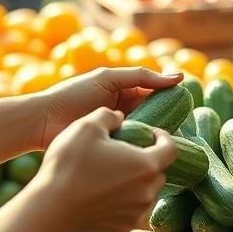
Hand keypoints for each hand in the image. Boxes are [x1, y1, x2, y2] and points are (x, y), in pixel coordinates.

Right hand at [34, 106, 176, 231]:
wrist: (49, 209)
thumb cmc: (70, 164)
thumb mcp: (88, 125)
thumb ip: (109, 115)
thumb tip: (119, 117)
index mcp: (147, 165)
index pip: (171, 149)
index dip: (163, 137)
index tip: (150, 132)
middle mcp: (147, 192)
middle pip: (158, 171)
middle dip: (147, 159)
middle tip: (127, 151)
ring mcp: (135, 213)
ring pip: (145, 192)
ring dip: (135, 181)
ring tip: (113, 171)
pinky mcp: (121, 228)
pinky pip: (130, 209)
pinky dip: (123, 199)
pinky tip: (102, 191)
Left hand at [35, 67, 182, 151]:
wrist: (43, 122)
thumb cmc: (73, 95)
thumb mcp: (108, 79)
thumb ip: (141, 76)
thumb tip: (179, 76)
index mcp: (123, 89)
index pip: (155, 91)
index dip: (172, 97)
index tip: (189, 105)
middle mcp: (123, 109)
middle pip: (154, 113)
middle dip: (168, 120)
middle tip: (185, 130)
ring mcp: (117, 129)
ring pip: (145, 131)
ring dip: (157, 136)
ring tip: (173, 144)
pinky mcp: (110, 147)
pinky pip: (132, 147)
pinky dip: (143, 149)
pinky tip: (155, 155)